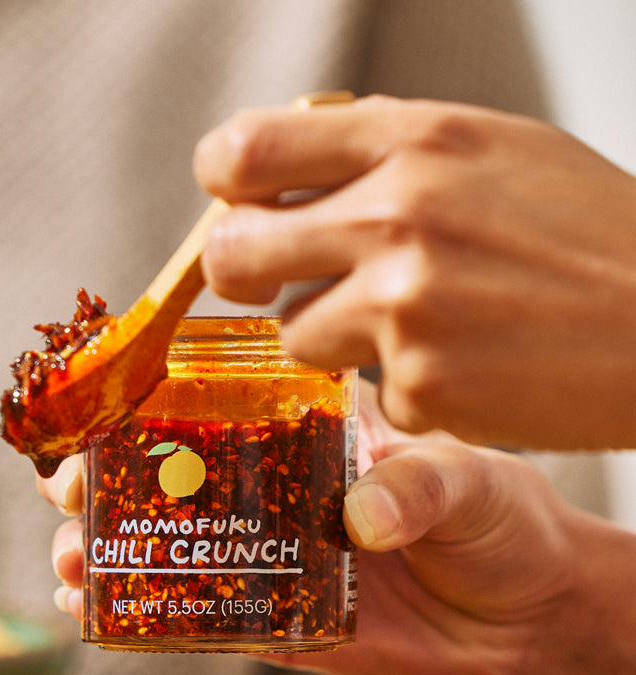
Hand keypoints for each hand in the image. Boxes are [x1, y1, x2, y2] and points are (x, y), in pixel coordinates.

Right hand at [35, 405, 635, 674]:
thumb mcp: (472, 483)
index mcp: (307, 435)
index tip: (98, 402)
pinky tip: (87, 613)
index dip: (146, 399)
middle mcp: (272, 492)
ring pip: (163, 546)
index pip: (214, 401)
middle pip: (165, 475)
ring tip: (69, 559)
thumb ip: (420, 487)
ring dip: (103, 549)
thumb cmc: (505, 529)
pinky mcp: (268, 624)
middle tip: (68, 487)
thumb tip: (360, 516)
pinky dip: (135, 616)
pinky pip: (190, 618)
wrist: (524, 626)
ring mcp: (263, 559)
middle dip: (102, 477)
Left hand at [193, 95, 635, 450]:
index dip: (225, 184)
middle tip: (270, 284)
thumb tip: (295, 169)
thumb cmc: (593, 237)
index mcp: (416, 140)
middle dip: (243, 275)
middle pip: (233, 253)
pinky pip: (368, 390)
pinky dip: (406, 388)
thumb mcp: (497, 153)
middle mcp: (399, 213)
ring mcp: (405, 301)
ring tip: (420, 327)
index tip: (237, 204)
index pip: (248, 150)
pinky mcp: (421, 380)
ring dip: (337, 339)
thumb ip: (392, 156)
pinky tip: (469, 367)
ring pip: (295, 334)